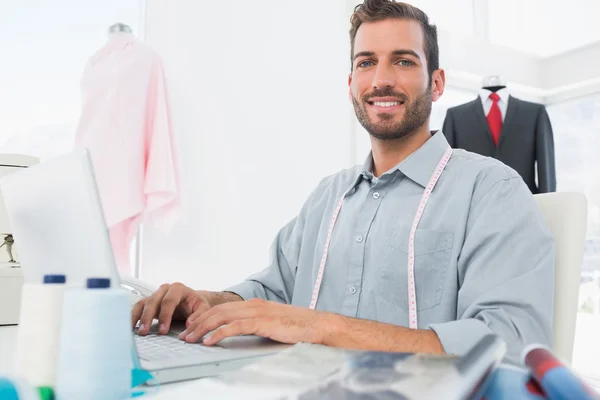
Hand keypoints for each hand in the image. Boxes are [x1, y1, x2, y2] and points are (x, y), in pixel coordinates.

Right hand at [132, 282, 210, 335]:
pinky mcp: (149, 302)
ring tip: (136, 331)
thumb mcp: (203, 307)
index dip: (165, 316)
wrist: (191, 300)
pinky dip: (133, 317)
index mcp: (178, 288)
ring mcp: (155, 295)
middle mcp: (164, 289)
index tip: (163, 330)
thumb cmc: (196, 303)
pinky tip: (129, 327)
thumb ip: (199, 315)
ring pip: (143, 304)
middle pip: (153, 301)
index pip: (169, 301)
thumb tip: (190, 324)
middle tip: (145, 332)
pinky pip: (138, 307)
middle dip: (148, 317)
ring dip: (138, 318)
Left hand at [178, 298, 336, 345]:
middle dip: (197, 323)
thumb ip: (255, 325)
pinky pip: (235, 327)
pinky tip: (208, 341)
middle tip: (184, 335)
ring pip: (221, 317)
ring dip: (202, 328)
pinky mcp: (262, 322)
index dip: (204, 317)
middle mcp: (252, 305)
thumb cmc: (296, 326)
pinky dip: (218, 333)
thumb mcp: (270, 324)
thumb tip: (239, 332)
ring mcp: (257, 312)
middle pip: (217, 311)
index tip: (192, 327)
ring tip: (190, 338)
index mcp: (253, 305)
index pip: (222, 309)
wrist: (316, 325)